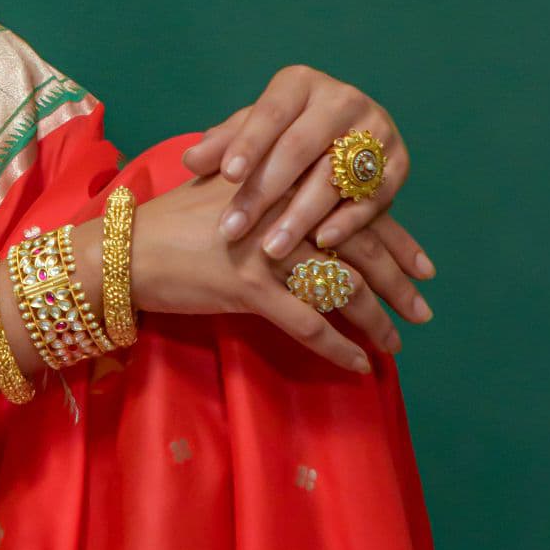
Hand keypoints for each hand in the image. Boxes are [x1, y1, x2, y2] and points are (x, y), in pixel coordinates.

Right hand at [128, 175, 399, 380]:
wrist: (125, 249)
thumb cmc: (174, 221)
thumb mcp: (230, 191)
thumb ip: (277, 191)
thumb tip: (319, 205)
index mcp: (287, 184)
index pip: (358, 210)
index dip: (396, 241)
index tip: (424, 267)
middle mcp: (286, 211)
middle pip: (361, 249)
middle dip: (398, 284)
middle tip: (423, 311)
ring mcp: (269, 249)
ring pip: (341, 288)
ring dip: (375, 322)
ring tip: (394, 345)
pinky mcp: (249, 286)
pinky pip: (307, 323)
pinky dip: (337, 347)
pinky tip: (357, 365)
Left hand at [180, 64, 419, 267]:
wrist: (346, 139)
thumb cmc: (283, 136)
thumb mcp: (252, 133)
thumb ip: (223, 145)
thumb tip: (191, 160)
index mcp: (301, 84)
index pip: (271, 112)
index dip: (248, 143)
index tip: (225, 176)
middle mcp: (343, 99)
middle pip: (300, 147)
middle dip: (264, 192)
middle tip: (232, 230)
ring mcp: (376, 130)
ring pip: (334, 176)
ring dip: (301, 216)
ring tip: (270, 249)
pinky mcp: (399, 163)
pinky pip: (372, 196)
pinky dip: (347, 221)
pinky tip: (320, 243)